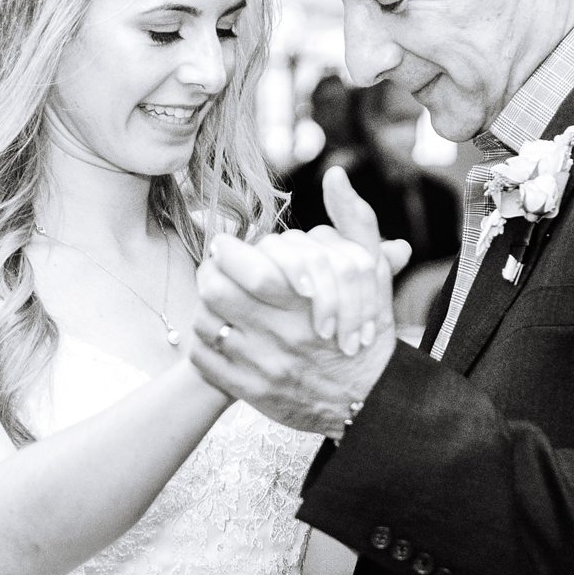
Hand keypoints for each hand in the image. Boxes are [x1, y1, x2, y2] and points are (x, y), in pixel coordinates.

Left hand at [189, 176, 402, 434]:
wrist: (369, 398)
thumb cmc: (366, 329)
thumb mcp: (370, 272)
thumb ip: (354, 220)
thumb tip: (335, 175)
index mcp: (306, 304)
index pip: (247, 269)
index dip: (227, 251)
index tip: (227, 245)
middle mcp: (281, 337)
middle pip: (216, 293)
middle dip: (210, 273)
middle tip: (217, 269)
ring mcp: (262, 367)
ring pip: (205, 324)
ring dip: (207, 307)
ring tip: (219, 299)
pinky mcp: (248, 392)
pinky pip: (203, 361)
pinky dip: (204, 343)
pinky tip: (222, 332)